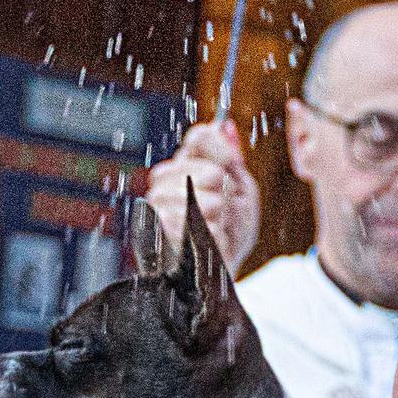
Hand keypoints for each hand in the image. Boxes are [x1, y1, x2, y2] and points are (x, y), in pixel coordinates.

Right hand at [145, 120, 260, 271]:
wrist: (221, 273)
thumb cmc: (229, 232)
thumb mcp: (240, 188)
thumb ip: (228, 156)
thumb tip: (223, 125)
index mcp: (180, 166)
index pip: (200, 138)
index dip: (224, 156)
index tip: (230, 173)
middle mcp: (162, 183)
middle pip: (211, 172)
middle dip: (227, 195)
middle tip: (221, 211)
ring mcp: (157, 209)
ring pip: (211, 202)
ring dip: (221, 221)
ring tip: (213, 229)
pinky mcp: (158, 237)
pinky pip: (205, 229)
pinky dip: (215, 240)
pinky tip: (205, 246)